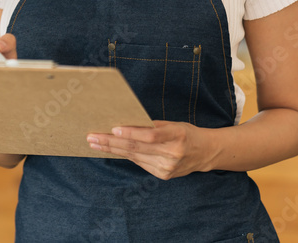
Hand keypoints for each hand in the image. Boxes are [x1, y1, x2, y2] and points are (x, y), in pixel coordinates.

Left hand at [86, 121, 218, 179]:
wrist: (205, 153)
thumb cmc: (186, 133)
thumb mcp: (174, 124)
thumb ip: (152, 126)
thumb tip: (125, 123)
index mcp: (177, 136)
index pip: (150, 136)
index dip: (131, 132)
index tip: (112, 128)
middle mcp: (173, 154)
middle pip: (137, 148)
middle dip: (111, 142)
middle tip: (92, 137)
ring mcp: (168, 167)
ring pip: (134, 156)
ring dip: (112, 150)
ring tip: (95, 143)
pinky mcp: (163, 175)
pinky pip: (139, 163)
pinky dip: (125, 155)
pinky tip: (112, 149)